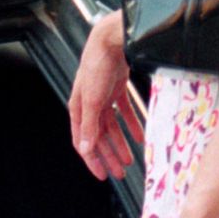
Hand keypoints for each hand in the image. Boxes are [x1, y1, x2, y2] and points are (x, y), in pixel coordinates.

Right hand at [69, 12, 141, 180]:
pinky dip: (131, 124)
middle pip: (99, 137)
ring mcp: (103, 97)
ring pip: (112, 127)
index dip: (92, 160)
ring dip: (120, 144)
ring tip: (130, 160)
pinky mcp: (116, 89)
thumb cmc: (97, 67)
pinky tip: (140, 136)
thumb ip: (90, 127)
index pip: (83, 142)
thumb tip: (86, 150)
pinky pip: (124, 112)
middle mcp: (89, 105)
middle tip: (120, 173)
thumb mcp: (92, 101)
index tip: (102, 176)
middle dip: (109, 156)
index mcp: (78, 109)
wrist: (111, 41)